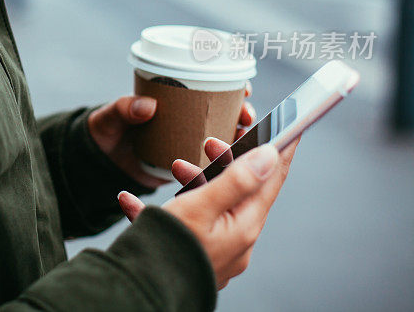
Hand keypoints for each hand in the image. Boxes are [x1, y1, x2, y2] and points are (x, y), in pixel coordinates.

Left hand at [88, 82, 255, 188]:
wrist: (96, 162)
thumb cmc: (105, 132)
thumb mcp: (111, 118)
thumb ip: (123, 109)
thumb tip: (147, 106)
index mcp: (175, 104)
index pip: (214, 92)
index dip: (235, 89)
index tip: (243, 90)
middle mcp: (189, 125)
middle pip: (229, 119)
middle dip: (244, 118)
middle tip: (245, 118)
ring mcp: (189, 148)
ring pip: (224, 146)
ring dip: (237, 144)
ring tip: (236, 143)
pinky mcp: (184, 172)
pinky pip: (208, 171)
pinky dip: (219, 171)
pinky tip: (226, 174)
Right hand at [118, 136, 298, 289]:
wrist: (142, 292)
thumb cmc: (170, 249)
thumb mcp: (202, 206)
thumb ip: (236, 180)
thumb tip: (269, 156)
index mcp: (244, 225)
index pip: (271, 180)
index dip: (282, 151)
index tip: (291, 130)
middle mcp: (236, 239)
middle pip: (238, 190)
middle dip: (223, 163)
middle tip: (209, 142)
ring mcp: (215, 250)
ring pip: (210, 206)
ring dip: (192, 183)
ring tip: (172, 168)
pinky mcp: (192, 257)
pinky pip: (182, 226)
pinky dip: (161, 211)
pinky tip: (130, 201)